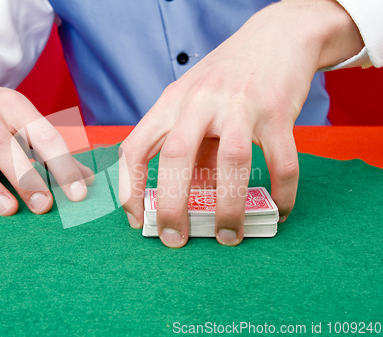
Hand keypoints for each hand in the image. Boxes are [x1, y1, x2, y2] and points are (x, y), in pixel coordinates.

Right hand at [0, 79, 93, 214]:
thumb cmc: (2, 118)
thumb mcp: (28, 123)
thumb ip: (55, 152)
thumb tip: (87, 180)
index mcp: (13, 104)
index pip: (42, 134)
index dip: (62, 165)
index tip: (78, 194)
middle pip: (0, 143)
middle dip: (24, 177)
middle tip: (44, 206)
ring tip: (9, 211)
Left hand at [120, 0, 362, 246]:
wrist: (276, 36)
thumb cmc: (225, 77)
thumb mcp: (192, 102)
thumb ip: (186, 143)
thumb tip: (185, 197)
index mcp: (171, 103)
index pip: (135, 147)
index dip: (129, 188)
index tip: (136, 220)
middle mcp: (199, 102)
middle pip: (176, 158)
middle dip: (171, 207)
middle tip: (174, 240)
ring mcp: (239, 105)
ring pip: (230, 162)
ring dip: (228, 207)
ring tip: (228, 237)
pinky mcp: (277, 111)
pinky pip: (281, 161)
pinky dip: (282, 192)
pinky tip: (280, 210)